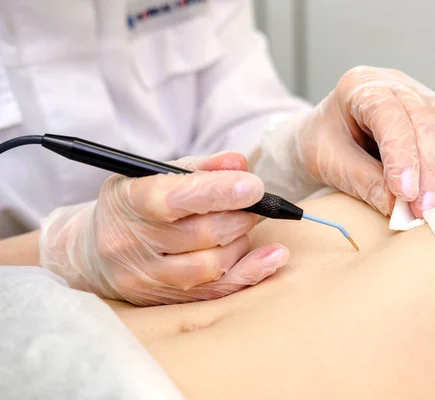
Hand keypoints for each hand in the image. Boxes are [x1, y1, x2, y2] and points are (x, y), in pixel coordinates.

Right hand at [39, 152, 288, 305]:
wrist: (95, 250)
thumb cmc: (137, 203)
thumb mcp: (157, 174)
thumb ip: (200, 167)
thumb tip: (240, 164)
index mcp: (127, 202)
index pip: (173, 200)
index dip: (218, 192)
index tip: (253, 186)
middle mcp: (131, 244)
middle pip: (201, 235)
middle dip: (239, 216)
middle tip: (253, 204)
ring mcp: (146, 278)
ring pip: (211, 266)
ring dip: (241, 242)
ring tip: (241, 227)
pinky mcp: (162, 301)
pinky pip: (216, 292)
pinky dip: (251, 272)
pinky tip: (274, 256)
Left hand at [296, 66, 434, 216]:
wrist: (325, 134)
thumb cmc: (322, 144)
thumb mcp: (329, 163)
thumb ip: (363, 182)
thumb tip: (399, 208)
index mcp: (359, 87)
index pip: (389, 115)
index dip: (402, 155)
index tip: (406, 193)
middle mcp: (393, 84)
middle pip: (425, 120)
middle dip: (427, 170)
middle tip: (422, 209)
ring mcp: (418, 94)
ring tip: (430, 203)